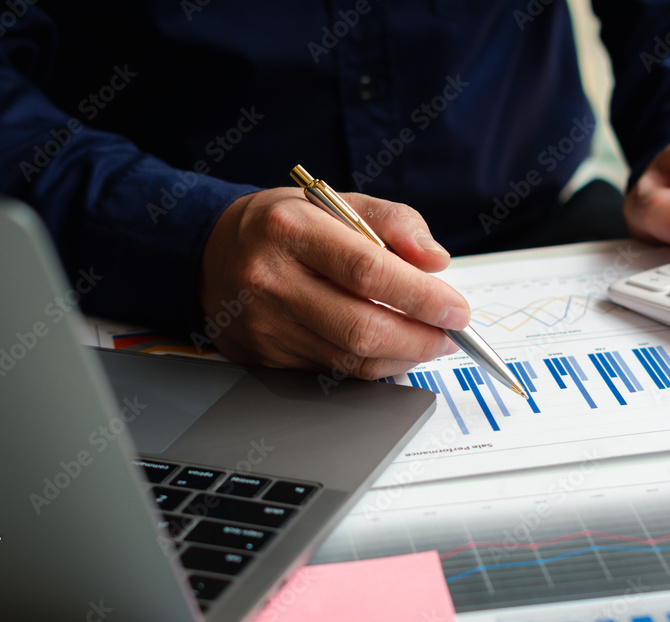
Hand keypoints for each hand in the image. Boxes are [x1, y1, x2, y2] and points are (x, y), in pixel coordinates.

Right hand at [198, 188, 468, 378]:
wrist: (212, 254)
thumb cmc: (286, 226)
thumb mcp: (337, 202)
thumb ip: (395, 222)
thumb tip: (435, 260)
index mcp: (289, 229)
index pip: (368, 271)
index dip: (421, 296)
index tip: (456, 309)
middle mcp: (270, 280)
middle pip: (361, 327)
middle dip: (420, 338)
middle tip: (450, 334)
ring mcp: (265, 325)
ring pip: (351, 360)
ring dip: (403, 357)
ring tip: (428, 341)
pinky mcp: (266, 358)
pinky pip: (335, 372)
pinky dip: (374, 366)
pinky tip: (392, 349)